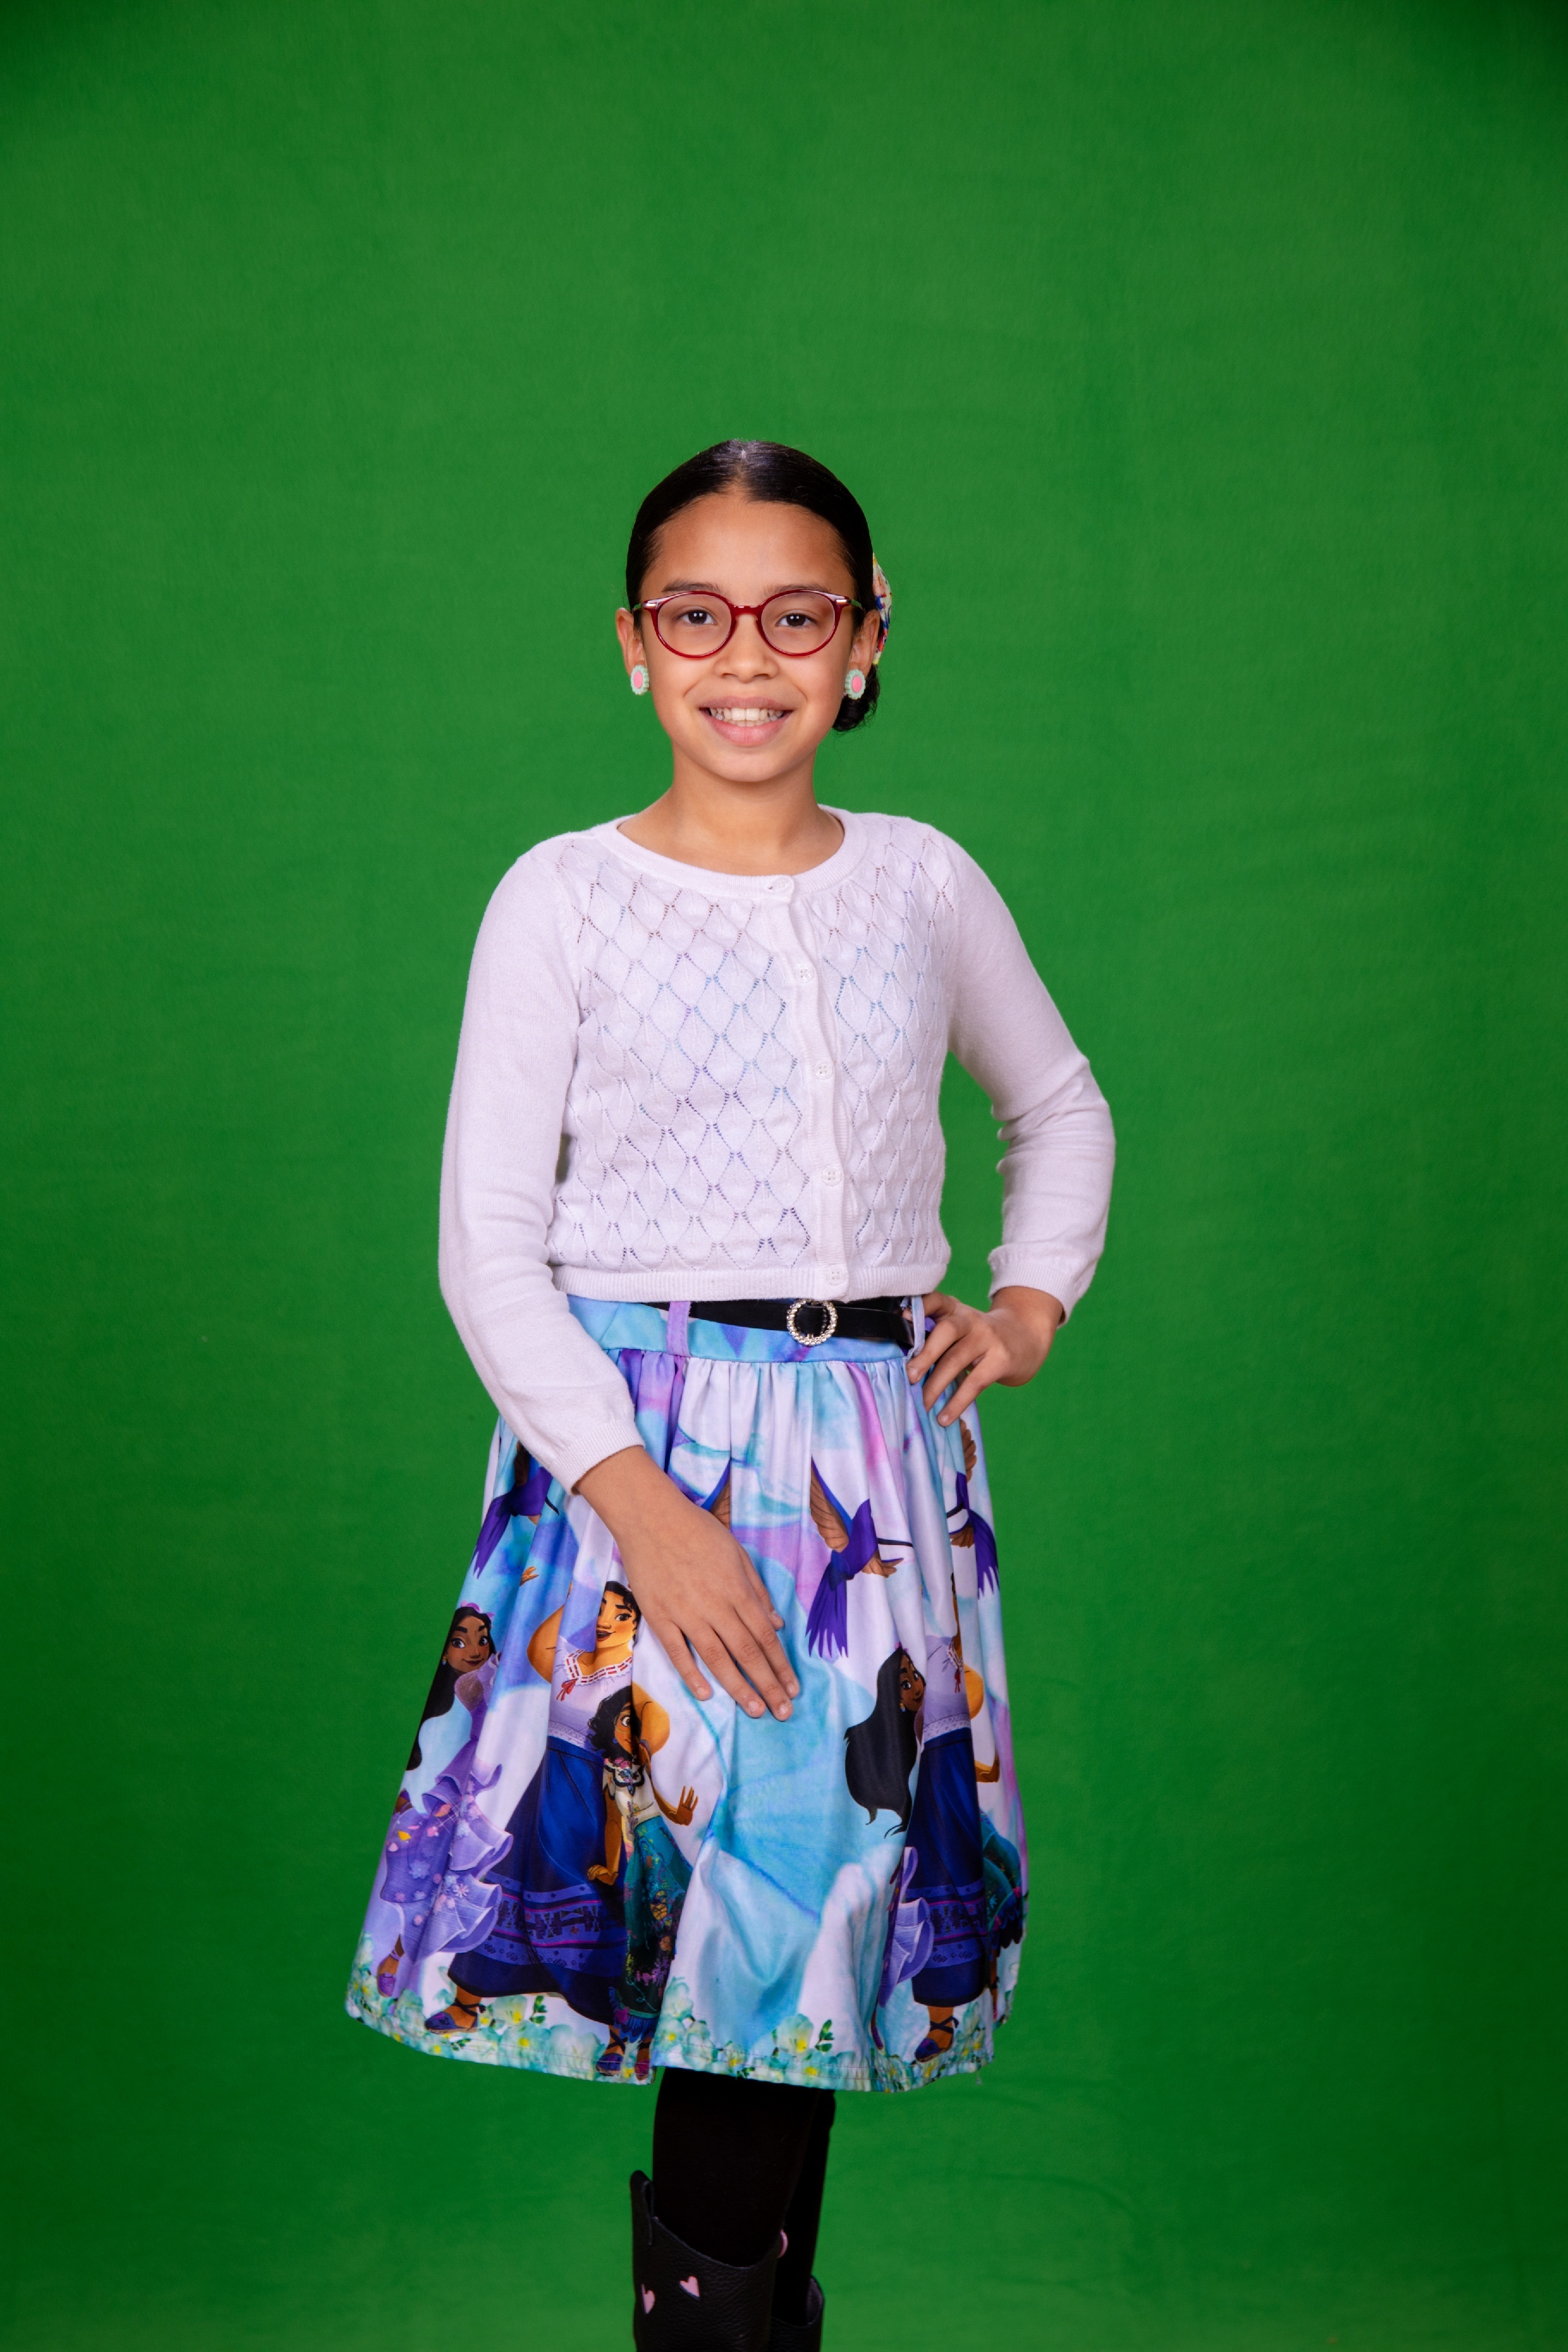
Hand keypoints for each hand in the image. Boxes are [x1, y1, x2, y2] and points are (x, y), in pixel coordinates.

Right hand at [575, 1448, 798, 1721]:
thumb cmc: (698, 1531)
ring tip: (754, 1710)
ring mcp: (685, 1613)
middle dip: (767, 1684)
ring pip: (716, 1658)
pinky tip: (706, 1694)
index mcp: (737, 1589)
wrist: (650, 1518)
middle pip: (746, 1652)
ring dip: (737, 1687)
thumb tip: (777, 1624)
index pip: (765, 1636)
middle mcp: (715, 1605)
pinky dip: (691, 1674)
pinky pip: (677, 1652)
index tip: (793, 1688)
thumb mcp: (737, 1552)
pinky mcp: (659, 1616)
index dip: (781, 1665)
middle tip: (782, 1712)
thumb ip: (758, 1590)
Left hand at [906, 1286, 1063, 1426]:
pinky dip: (957, 1402)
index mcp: (954, 1309)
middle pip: (946, 1330)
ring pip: (957, 1359)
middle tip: (909, 1377)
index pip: (935, 1300)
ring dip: (936, 1385)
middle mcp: (970, 1319)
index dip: (919, 1307)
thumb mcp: (960, 1329)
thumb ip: (934, 1337)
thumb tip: (903, 1366)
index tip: (902, 1317)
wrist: (1026, 1338)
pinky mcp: (1001, 1360)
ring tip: (923, 1405)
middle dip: (925, 1354)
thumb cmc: (979, 1338)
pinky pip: (975, 1383)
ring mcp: (988, 1338)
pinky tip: (944, 1418)